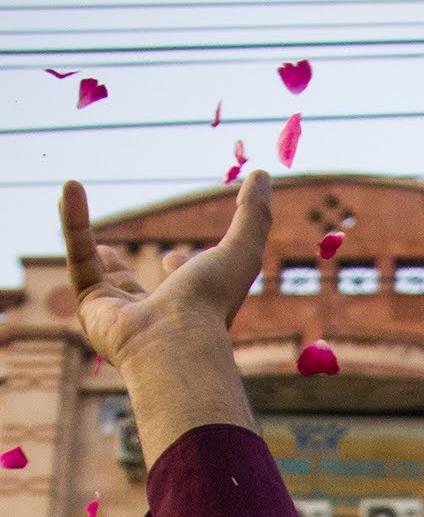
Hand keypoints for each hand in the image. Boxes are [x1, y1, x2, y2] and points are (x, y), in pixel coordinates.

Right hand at [59, 173, 268, 464]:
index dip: (180, 268)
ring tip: (70, 205)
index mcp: (189, 307)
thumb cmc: (211, 303)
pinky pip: (78, 258)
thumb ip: (254, 214)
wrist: (174, 343)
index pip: (180, 285)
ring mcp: (120, 314)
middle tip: (110, 255)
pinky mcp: (92, 307)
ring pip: (97, 271)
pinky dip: (72, 223)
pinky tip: (69, 187)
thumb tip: (262, 173)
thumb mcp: (242, 250)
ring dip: (83, 238)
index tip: (177, 256)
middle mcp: (153, 314)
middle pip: (133, 290)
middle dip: (122, 275)